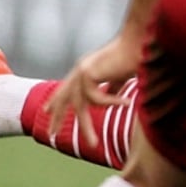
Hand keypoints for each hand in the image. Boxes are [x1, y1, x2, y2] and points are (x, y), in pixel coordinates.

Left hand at [43, 32, 140, 148]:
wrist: (139, 42)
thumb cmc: (134, 56)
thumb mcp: (120, 75)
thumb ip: (114, 85)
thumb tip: (113, 96)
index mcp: (86, 69)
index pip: (66, 88)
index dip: (56, 100)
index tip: (46, 111)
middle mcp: (80, 70)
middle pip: (64, 99)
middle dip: (57, 117)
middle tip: (51, 133)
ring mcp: (82, 71)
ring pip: (79, 106)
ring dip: (86, 128)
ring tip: (94, 143)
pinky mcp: (88, 74)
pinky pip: (96, 99)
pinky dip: (112, 104)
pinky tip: (126, 104)